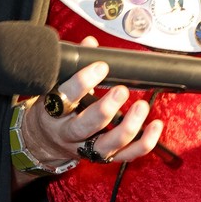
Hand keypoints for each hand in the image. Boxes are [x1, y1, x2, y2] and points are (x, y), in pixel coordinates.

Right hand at [22, 36, 163, 169]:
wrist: (45, 142)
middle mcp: (68, 133)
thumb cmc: (55, 108)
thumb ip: (75, 65)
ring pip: (107, 145)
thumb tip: (91, 43)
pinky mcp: (103, 157)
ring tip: (141, 106)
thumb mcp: (56, 86)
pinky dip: (144, 143)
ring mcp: (86, 149)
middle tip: (121, 89)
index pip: (65, 97)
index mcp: (53, 112)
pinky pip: (126, 155)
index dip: (82, 82)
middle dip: (104, 109)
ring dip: (128, 127)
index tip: (100, 66)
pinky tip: (155, 126)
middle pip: (84, 126)